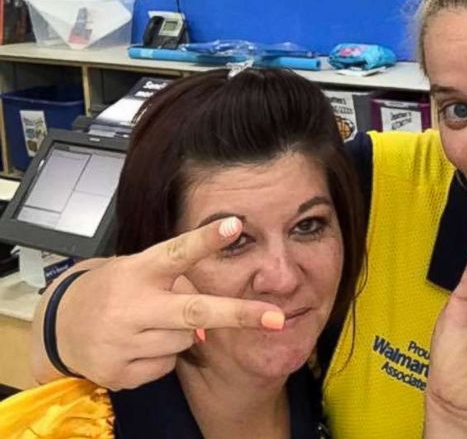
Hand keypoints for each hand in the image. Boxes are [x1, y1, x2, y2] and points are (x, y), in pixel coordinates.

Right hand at [48, 218, 284, 389]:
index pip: (177, 251)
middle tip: (277, 317)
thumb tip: (212, 325)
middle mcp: (130, 305)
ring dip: (182, 333)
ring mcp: (122, 341)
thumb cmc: (117, 289)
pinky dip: (161, 355)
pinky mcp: (118, 372)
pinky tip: (137, 344)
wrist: (59, 326)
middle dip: (239, 314)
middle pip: (195, 312)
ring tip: (150, 322)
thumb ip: (178, 284)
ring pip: (186, 341)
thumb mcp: (140, 271)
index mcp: (139, 270)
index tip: (235, 225)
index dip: (207, 240)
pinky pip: (166, 364)